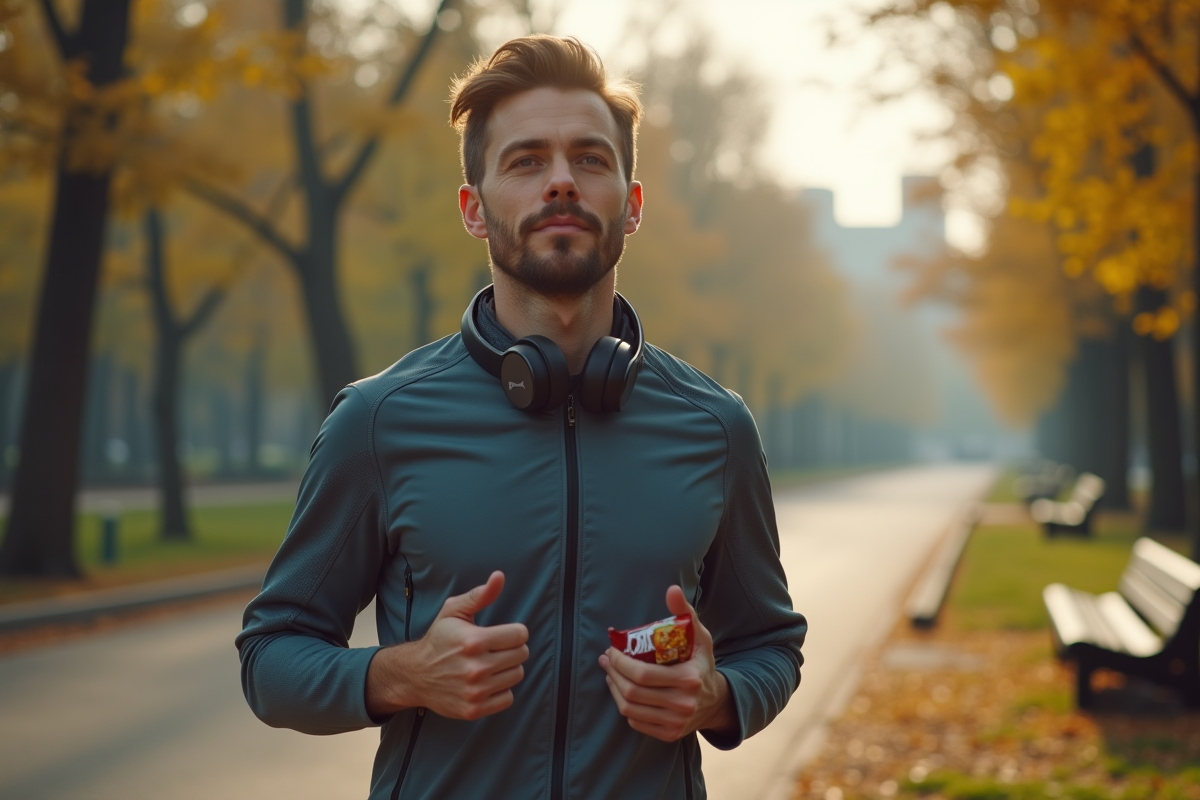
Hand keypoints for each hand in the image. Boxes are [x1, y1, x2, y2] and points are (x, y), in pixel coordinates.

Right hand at [366, 571, 528, 719]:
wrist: (415, 674)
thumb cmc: (439, 639)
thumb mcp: (454, 611)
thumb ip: (480, 595)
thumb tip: (499, 577)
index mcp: (473, 641)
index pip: (520, 635)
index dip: (515, 632)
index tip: (503, 633)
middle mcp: (475, 668)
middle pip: (521, 655)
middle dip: (512, 649)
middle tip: (497, 648)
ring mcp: (475, 691)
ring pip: (517, 675)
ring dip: (508, 668)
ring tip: (491, 663)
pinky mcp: (474, 709)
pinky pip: (508, 698)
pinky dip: (501, 690)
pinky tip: (487, 682)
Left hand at [598, 585, 735, 741]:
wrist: (715, 701)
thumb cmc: (701, 662)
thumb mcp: (699, 636)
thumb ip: (685, 612)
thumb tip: (672, 589)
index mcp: (689, 679)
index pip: (643, 674)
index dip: (620, 662)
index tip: (611, 650)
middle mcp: (683, 704)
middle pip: (633, 692)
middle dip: (612, 673)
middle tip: (605, 660)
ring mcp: (675, 722)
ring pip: (630, 708)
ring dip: (613, 689)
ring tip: (609, 673)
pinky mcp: (668, 734)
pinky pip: (635, 721)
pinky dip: (624, 705)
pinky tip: (621, 691)